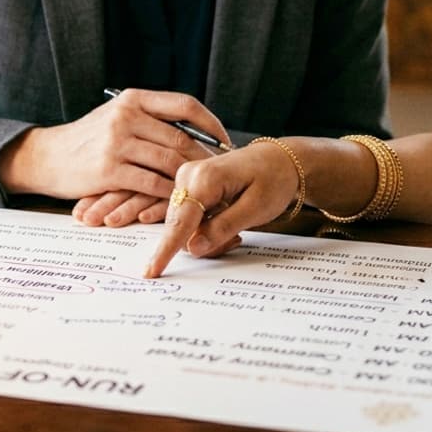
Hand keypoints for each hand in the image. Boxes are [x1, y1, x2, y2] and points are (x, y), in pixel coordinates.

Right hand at [0, 89, 230, 202]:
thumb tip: (197, 130)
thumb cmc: (89, 139)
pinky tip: (178, 200)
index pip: (184, 105)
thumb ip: (150, 118)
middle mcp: (127, 116)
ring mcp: (117, 142)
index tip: (225, 140)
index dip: (210, 123)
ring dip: (190, 178)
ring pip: (169, 161)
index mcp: (134, 99)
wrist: (47, 156)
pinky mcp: (108, 170)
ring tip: (205, 189)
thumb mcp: (118, 116)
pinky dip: (168, 193)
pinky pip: (150, 183)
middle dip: (204, 158)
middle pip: (180, 137)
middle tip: (221, 173)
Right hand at [143, 141, 300, 277]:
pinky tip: (228, 220)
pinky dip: (206, 227)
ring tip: (237, 226)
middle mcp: (189, 176)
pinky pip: (189, 218)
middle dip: (206, 242)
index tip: (151, 272)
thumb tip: (193, 248)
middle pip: (181, 228)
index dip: (166, 250)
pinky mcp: (189, 185)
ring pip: (184, 227)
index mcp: (205, 178)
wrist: (279, 159)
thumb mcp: (256, 208)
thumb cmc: (273, 179)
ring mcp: (187, 179)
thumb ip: (223, 228)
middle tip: (238, 239)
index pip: (180, 221)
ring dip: (208, 236)